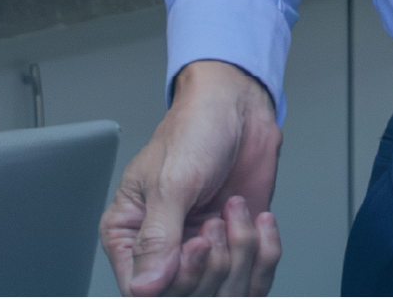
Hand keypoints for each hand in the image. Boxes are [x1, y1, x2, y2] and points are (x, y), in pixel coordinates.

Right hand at [99, 59, 286, 294]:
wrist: (237, 112)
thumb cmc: (193, 132)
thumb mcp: (170, 183)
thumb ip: (156, 240)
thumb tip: (143, 288)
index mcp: (127, 235)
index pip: (141, 289)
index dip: (176, 278)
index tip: (197, 244)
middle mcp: (162, 251)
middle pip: (185, 296)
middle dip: (213, 262)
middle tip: (214, 223)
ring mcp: (202, 255)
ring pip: (223, 292)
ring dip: (241, 253)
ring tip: (233, 212)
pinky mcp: (237, 253)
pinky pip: (256, 281)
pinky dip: (265, 252)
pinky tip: (256, 220)